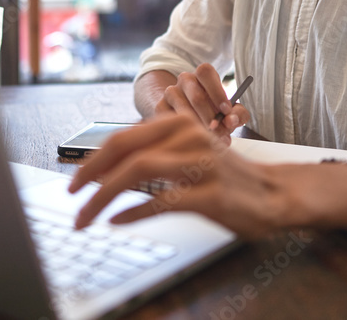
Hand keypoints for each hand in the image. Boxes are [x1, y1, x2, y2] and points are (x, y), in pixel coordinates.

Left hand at [68, 113, 279, 238]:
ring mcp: (201, 165)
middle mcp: (189, 137)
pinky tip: (117, 221)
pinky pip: (163, 201)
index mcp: (179, 125)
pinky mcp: (211, 195)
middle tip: (71, 196)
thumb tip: (105, 164)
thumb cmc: (225, 176)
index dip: (92, 159)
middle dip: (90, 175)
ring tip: (87, 216)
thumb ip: (154, 151)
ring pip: (138, 172)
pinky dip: (134, 212)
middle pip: (125, 151)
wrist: (275, 194)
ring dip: (103, 196)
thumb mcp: (188, 152)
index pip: (123, 137)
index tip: (76, 180)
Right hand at [153, 64, 250, 139]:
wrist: (186, 115)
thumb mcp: (229, 111)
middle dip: (211, 118)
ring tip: (211, 141)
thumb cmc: (214, 112)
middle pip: (196, 96)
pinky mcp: (160, 107)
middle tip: (221, 134)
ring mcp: (170, 92)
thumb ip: (237, 114)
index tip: (226, 111)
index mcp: (202, 75)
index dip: (216, 91)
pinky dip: (185, 132)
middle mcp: (185, 79)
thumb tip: (231, 121)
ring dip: (199, 127)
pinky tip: (194, 139)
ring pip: (184, 111)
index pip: (205, 72)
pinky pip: (172, 121)